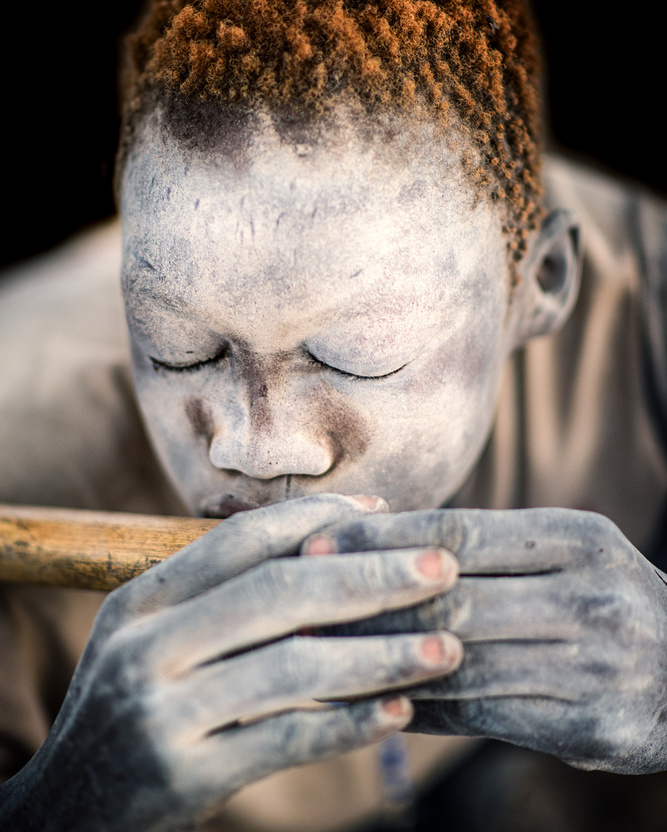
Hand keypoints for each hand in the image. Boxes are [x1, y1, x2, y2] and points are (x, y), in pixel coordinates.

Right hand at [0, 494, 460, 831]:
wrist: (63, 811)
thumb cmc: (131, 708)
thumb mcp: (153, 639)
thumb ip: (220, 598)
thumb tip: (328, 550)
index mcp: (142, 600)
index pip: (242, 539)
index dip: (319, 520)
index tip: (385, 514)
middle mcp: (149, 647)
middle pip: (278, 592)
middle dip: (370, 575)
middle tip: (440, 569)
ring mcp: (163, 713)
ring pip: (292, 668)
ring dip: (378, 655)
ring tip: (444, 648)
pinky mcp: (184, 776)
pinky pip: (284, 742)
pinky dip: (347, 726)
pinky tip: (398, 713)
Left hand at [311, 507, 666, 773]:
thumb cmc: (608, 598)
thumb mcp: (568, 552)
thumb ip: (491, 548)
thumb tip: (384, 539)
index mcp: (578, 539)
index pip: (460, 532)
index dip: (382, 538)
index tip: (316, 540)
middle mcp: (589, 597)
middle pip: (451, 596)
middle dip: (365, 599)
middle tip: (297, 599)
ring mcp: (593, 667)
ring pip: (458, 662)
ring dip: (379, 658)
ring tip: (316, 653)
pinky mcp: (586, 727)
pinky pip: (479, 716)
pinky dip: (418, 707)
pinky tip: (371, 699)